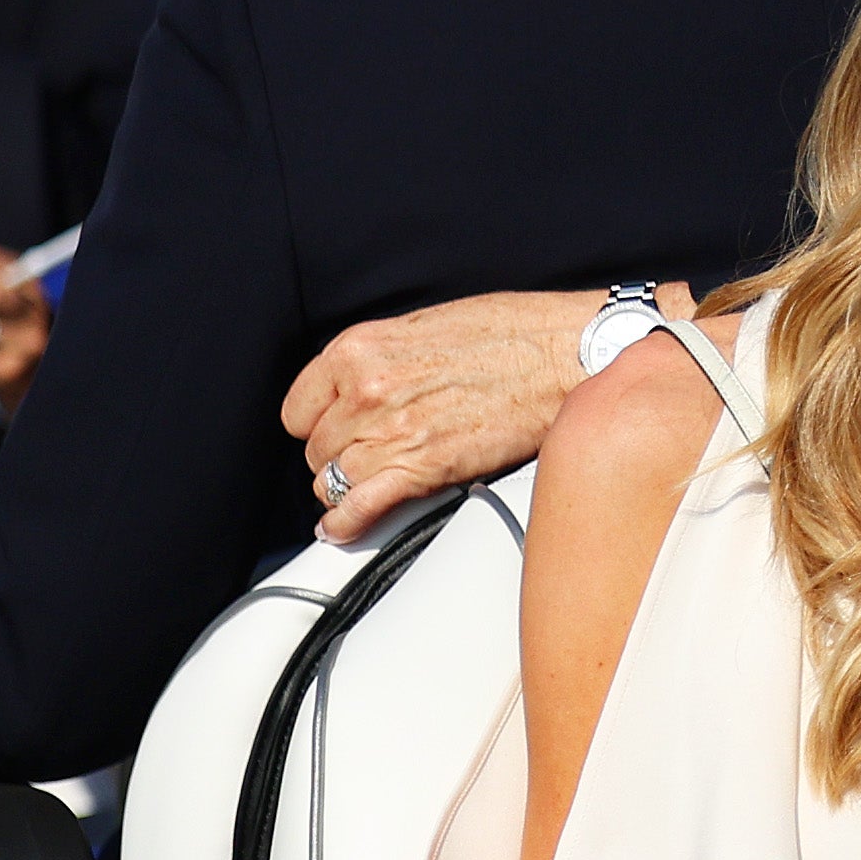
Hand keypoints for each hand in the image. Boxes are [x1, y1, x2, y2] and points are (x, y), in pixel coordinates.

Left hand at [279, 290, 608, 544]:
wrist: (562, 354)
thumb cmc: (511, 334)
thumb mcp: (424, 328)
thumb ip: (383, 361)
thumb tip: (369, 388)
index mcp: (360, 349)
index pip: (298, 409)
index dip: (319, 426)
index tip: (336, 433)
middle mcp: (365, 390)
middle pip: (318, 450)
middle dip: (339, 459)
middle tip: (368, 461)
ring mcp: (392, 431)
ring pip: (334, 482)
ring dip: (350, 491)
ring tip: (368, 492)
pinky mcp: (424, 467)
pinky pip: (360, 508)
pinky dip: (345, 525)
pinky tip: (341, 530)